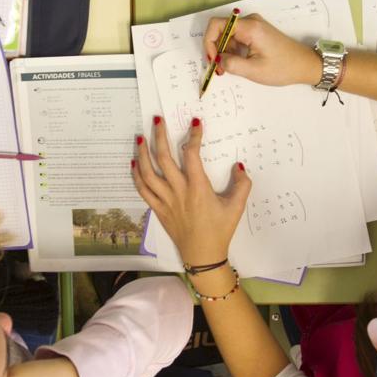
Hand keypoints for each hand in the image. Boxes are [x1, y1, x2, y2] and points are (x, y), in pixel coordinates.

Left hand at [132, 116, 250, 265]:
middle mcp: (179, 191)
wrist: (203, 256)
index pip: (191, 155)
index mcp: (198, 188)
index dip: (193, 136)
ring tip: (141, 137)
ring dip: (143, 153)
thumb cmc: (220, 231)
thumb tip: (239, 166)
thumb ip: (242, 184)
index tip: (195, 122)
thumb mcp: (237, 207)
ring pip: (148, 172)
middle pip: (164, 158)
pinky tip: (134, 163)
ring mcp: (166, 200)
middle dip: (159, 136)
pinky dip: (137, 175)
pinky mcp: (158, 209)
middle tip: (157, 120)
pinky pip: (143, 189)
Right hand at [204, 13, 320, 86]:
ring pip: (228, 35)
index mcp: (250, 27)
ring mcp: (254, 25)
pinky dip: (232, 51)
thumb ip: (231, 64)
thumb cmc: (283, 68)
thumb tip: (216, 60)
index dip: (209, 42)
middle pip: (221, 30)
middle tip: (219, 69)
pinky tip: (237, 64)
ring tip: (229, 69)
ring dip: (224, 52)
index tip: (212, 60)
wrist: (304, 65)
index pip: (217, 25)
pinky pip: (236, 38)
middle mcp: (250, 21)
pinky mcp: (256, 32)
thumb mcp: (254, 70)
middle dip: (216, 49)